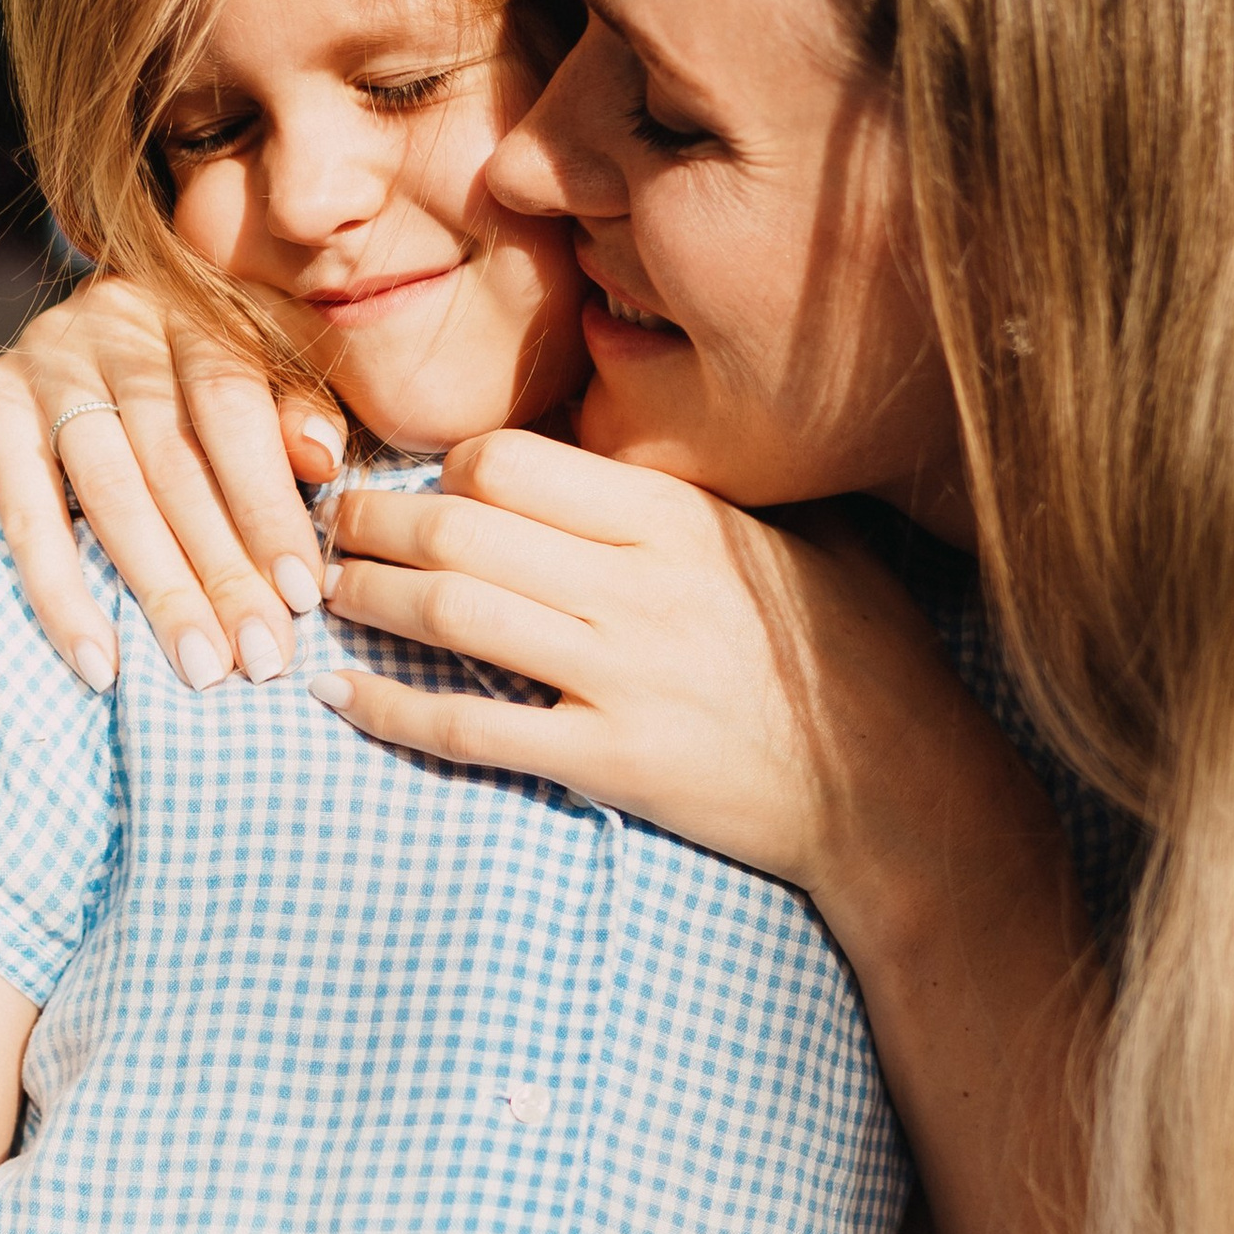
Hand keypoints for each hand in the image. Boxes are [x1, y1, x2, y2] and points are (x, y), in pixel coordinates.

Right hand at [0, 275, 345, 693]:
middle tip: (259, 656)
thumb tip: (318, 459)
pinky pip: (24, 513)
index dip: (266, 503)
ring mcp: (46, 359)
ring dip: (157, 590)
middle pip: (171, 461)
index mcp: (194, 304)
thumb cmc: (224, 357)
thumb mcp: (280, 361)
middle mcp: (113, 322)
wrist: (122, 316)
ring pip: (107, 492)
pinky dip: (59, 594)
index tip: (302, 593)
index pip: (230, 406)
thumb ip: (302, 408)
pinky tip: (98, 661)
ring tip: (200, 667)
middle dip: (221, 570)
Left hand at [314, 432, 1026, 926]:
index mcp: (679, 515)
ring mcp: (623, 675)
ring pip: (451, 611)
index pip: (511, 459)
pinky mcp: (611, 762)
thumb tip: (624, 439)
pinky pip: (472, 727)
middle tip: (332, 527)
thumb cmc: (859, 658)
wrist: (903, 793)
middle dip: (371, 518)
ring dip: (368, 598)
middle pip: (459, 523)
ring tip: (329, 596)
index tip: (423, 485)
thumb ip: (713, 488)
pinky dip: (392, 707)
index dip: (446, 468)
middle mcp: (641, 584)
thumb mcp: (805, 539)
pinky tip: (344, 696)